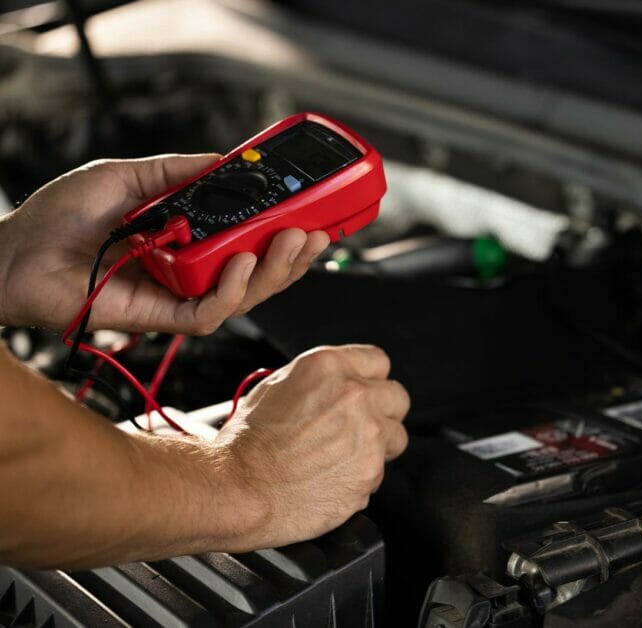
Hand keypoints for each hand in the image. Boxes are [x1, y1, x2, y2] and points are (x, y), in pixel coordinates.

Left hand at [0, 155, 328, 333]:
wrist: (14, 254)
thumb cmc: (59, 219)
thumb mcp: (128, 176)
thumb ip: (179, 171)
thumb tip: (227, 161)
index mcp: (187, 239)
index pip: (248, 239)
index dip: (283, 230)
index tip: (312, 211)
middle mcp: (189, 270)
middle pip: (258, 271)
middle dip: (294, 254)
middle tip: (317, 230)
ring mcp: (179, 296)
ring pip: (245, 296)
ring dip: (276, 271)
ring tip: (294, 242)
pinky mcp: (162, 318)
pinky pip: (211, 312)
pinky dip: (232, 290)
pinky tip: (241, 262)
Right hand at [211, 346, 409, 548]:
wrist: (237, 489)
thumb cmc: (246, 443)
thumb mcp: (277, 386)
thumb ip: (321, 381)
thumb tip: (340, 384)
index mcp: (329, 367)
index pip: (378, 361)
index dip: (369, 379)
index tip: (365, 392)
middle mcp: (355, 395)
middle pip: (397, 397)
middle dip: (382, 412)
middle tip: (358, 428)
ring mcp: (368, 435)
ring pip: (396, 437)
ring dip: (378, 447)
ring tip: (342, 458)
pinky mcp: (371, 472)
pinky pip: (379, 471)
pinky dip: (360, 478)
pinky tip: (330, 479)